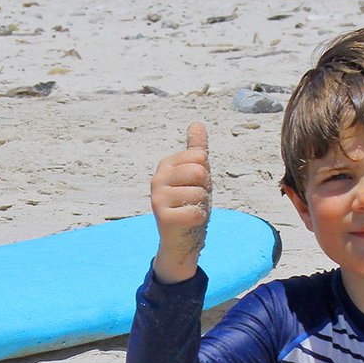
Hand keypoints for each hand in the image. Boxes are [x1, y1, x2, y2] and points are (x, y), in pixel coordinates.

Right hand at [149, 121, 212, 282]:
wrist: (180, 239)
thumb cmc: (189, 203)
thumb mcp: (195, 175)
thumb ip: (196, 150)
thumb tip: (197, 123)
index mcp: (166, 165)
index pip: (200, 156)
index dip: (206, 174)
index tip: (195, 185)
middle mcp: (157, 178)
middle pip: (200, 172)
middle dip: (205, 189)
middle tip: (194, 200)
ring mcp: (158, 198)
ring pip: (200, 193)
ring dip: (202, 205)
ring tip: (190, 211)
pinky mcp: (163, 217)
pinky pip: (197, 212)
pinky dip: (199, 219)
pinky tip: (187, 223)